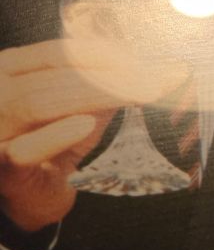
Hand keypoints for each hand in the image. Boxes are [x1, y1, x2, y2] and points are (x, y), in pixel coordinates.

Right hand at [0, 39, 187, 230]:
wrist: (33, 196)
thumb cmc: (55, 144)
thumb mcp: (84, 110)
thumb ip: (110, 87)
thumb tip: (162, 69)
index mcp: (10, 70)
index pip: (56, 52)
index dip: (103, 54)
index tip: (143, 63)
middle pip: (52, 74)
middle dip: (107, 75)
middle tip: (151, 82)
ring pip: (35, 102)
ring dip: (92, 95)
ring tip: (134, 96)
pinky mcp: (0, 169)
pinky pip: (23, 151)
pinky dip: (55, 136)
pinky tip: (85, 125)